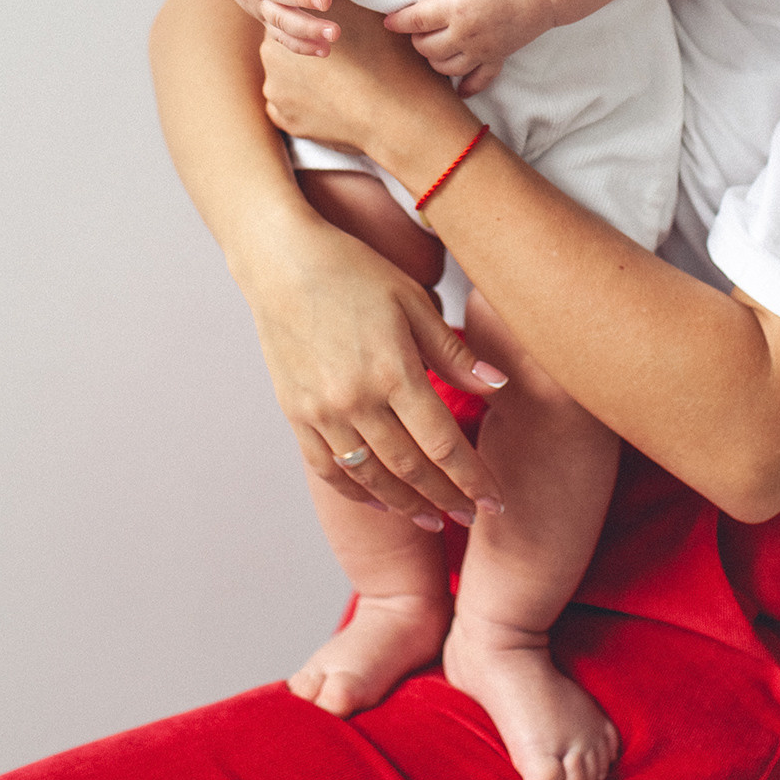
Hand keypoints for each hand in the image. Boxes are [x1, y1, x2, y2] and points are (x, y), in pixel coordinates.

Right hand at [244, 200, 507, 522]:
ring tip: (432, 519)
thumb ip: (453, 352)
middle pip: (410, 468)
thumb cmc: (353, 271)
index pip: (443, 443)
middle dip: (446, 498)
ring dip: (405, 504)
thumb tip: (498, 387)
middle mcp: (356, 399)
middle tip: (471, 518)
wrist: (281, 261)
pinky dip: (356, 491)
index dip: (472, 478)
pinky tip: (378, 500)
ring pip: (370, 477)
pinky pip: (327, 468)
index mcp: (393, 371)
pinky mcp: (295, 413)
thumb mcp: (413, 301)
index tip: (494, 500)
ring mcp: (321, 411)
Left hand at [260, 0, 450, 152]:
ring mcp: (274, 90)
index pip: (289, 13)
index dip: (310, 18)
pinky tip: (330, 102)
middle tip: (338, 52)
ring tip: (337, 80)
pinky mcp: (283, 119)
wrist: (394, 112)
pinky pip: (288, 107)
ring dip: (303, 78)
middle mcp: (271, 54)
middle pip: (284, 45)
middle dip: (303, 48)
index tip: (331, 26)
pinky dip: (305, 105)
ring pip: (285, 78)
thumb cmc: (382, 54)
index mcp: (287, 20)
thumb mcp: (358, 9)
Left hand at [384, 0, 555, 95]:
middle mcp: (467, 34)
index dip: (398, 22)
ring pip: (446, 68)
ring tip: (432, 47)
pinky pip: (479, 80)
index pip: (416, 20)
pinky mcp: (500, 57)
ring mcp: (483, 50)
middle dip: (415, 40)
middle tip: (415, 29)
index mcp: (458, 7)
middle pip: (426, 48)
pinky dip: (466, 86)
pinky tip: (458, 88)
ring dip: (433, 60)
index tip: (388, 21)